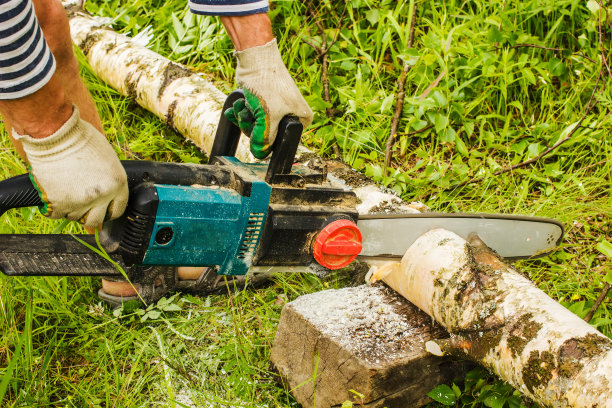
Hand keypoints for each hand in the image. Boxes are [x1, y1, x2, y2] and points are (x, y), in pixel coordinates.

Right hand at [13, 106, 128, 227]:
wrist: (56, 135)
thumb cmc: (81, 139)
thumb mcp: (106, 158)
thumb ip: (108, 178)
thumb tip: (105, 192)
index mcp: (118, 183)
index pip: (118, 209)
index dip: (108, 210)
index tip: (102, 209)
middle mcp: (102, 196)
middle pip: (95, 220)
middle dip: (88, 214)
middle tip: (81, 204)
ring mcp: (80, 202)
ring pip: (75, 218)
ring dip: (70, 209)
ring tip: (65, 192)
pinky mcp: (59, 203)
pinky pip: (56, 215)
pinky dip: (54, 208)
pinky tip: (54, 194)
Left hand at [226, 39, 312, 158]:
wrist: (256, 57)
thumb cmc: (266, 83)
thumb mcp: (267, 116)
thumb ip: (264, 139)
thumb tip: (259, 154)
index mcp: (301, 120)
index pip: (282, 143)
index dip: (266, 140)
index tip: (256, 130)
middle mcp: (292, 115)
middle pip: (267, 135)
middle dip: (251, 126)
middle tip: (246, 114)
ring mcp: (277, 109)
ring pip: (257, 126)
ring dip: (244, 117)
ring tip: (241, 105)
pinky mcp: (265, 103)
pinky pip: (252, 116)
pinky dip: (242, 112)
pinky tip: (237, 105)